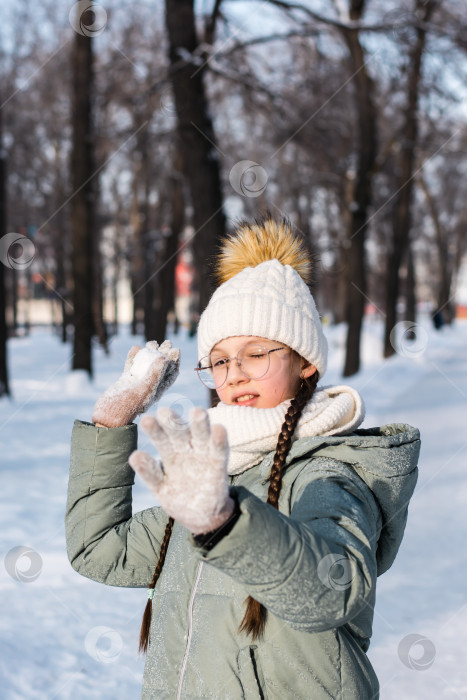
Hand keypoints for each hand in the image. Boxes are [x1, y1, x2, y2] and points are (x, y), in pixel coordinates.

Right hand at [92, 340, 179, 427]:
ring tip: (151, 342)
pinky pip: (131, 366)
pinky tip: (135, 348)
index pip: (170, 374)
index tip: (176, 350)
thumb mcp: (143, 389)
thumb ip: (154, 374)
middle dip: (164, 354)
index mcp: (157, 390)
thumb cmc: (127, 405)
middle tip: (167, 342)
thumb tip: (164, 358)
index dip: (175, 362)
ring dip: (150, 353)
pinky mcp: (125, 380)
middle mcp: (149, 385)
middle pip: (160, 367)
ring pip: (146, 364)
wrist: (108, 415)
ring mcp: (136, 382)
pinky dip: (134, 357)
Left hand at [128, 407, 233, 534]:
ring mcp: (203, 455)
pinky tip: (218, 429)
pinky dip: (219, 440)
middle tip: (165, 412)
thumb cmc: (177, 497)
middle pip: (179, 432)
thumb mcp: (161, 488)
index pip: (160, 438)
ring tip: (197, 411)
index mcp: (169, 453)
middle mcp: (186, 449)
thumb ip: (150, 473)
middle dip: (173, 422)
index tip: (146, 420)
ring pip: (201, 436)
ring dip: (199, 424)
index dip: (154, 430)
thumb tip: (134, 456)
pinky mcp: (218, 464)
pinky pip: (220, 450)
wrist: (201, 516)